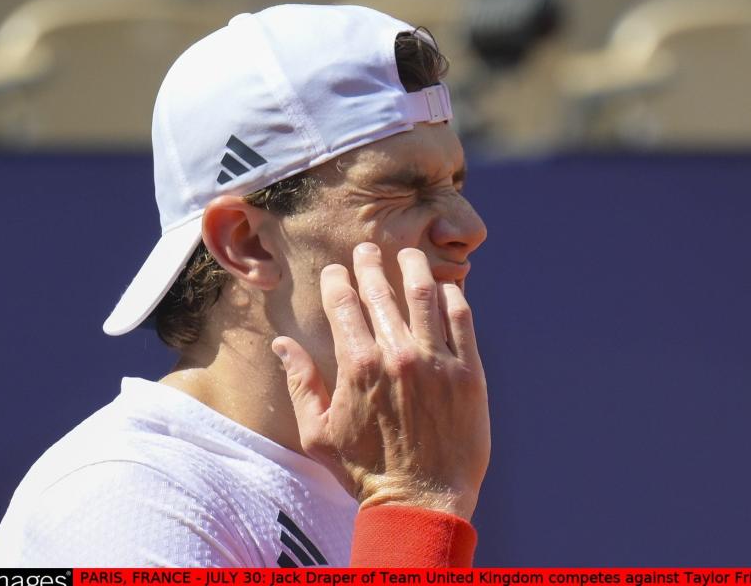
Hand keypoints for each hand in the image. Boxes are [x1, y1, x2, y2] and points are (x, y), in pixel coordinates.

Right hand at [271, 242, 489, 520]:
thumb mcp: (318, 432)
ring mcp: (437, 361)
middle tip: (367, 250)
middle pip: (382, 291)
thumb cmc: (366, 470)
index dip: (338, 279)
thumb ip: (300, 383)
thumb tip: (281, 344)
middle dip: (370, 264)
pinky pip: (461, 319)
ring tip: (408, 256)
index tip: (337, 271)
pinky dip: (452, 296)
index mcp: (357, 365)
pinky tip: (445, 288)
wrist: (422, 500)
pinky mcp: (469, 372)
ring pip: (425, 295)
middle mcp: (397, 355)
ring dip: (414, 268)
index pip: (344, 303)